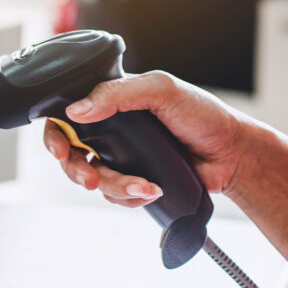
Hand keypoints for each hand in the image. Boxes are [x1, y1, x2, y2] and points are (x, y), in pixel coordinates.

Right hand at [43, 71, 250, 206]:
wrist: (232, 155)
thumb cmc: (202, 115)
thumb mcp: (161, 90)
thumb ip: (117, 94)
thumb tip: (76, 111)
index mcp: (112, 102)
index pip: (67, 116)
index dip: (55, 135)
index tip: (61, 149)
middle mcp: (111, 131)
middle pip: (72, 154)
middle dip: (76, 170)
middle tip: (90, 180)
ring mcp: (122, 158)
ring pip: (94, 179)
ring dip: (115, 187)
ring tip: (144, 187)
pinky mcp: (135, 181)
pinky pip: (115, 196)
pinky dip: (131, 197)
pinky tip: (152, 190)